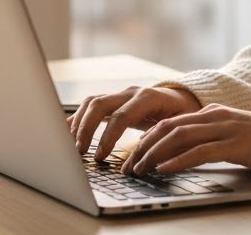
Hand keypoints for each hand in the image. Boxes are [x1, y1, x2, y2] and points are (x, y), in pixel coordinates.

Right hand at [67, 86, 200, 160]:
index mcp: (149, 98)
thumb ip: (164, 138)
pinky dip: (77, 118)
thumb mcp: (181, 126)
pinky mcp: (114, 101)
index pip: (121, 116)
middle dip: (86, 128)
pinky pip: (91, 106)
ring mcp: (121, 95)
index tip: (99, 157)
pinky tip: (65, 131)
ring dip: (78, 123)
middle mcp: (131, 93)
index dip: (107, 137)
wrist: (185, 99)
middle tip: (78, 152)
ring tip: (71, 146)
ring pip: (92, 102)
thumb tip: (146, 158)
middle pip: (100, 104)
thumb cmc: (185, 115)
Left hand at [121, 103, 250, 175]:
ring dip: (155, 154)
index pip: (170, 121)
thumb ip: (204, 137)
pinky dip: (178, 161)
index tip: (132, 154)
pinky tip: (164, 169)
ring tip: (140, 168)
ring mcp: (224, 128)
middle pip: (169, 127)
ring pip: (179, 137)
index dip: (147, 138)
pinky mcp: (234, 144)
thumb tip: (175, 154)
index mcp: (210, 112)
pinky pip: (199, 151)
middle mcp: (214, 116)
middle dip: (144, 146)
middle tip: (129, 165)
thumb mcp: (226, 134)